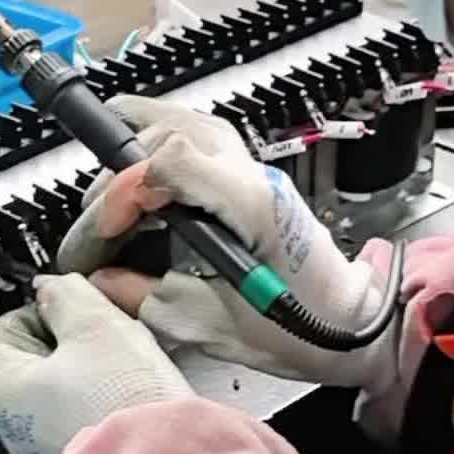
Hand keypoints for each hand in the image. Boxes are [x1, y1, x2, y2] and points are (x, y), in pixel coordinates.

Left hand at [0, 271, 191, 453]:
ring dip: (96, 371)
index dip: (43, 309)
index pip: (6, 327)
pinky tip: (132, 399)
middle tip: (108, 336)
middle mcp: (15, 424)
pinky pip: (88, 415)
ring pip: (67, 387)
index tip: (76, 307)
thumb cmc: (121, 402)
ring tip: (127, 370)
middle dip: (74, 341)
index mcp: (2, 386)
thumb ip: (65, 295)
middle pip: (38, 358)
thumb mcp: (94, 324)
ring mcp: (46, 447)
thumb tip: (51, 286)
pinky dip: (107, 402)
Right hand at [57, 96, 390, 387]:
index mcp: (250, 208)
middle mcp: (254, 178)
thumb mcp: (212, 325)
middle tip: (99, 224)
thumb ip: (148, 298)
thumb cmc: (302, 330)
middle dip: (120, 175)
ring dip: (141, 139)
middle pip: (172, 135)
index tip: (106, 233)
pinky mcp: (254, 180)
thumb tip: (101, 281)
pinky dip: (166, 140)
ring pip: (191, 123)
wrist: (354, 326)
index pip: (172, 162)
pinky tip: (142, 162)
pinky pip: (205, 138)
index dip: (123, 191)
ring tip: (103, 171)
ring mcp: (257, 173)